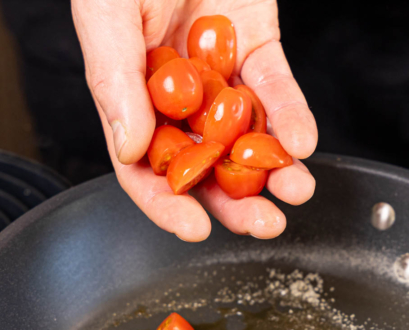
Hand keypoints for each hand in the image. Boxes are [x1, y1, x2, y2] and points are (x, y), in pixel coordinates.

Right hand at [71, 0, 317, 240]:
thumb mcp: (107, 14)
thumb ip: (114, 83)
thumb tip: (130, 151)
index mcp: (128, 95)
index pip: (143, 165)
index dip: (165, 202)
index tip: (192, 229)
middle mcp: (173, 94)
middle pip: (202, 163)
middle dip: (232, 199)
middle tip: (263, 225)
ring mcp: (217, 75)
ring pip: (244, 137)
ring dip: (272, 169)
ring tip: (294, 192)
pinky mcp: (257, 49)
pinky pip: (276, 91)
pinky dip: (291, 116)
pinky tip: (301, 142)